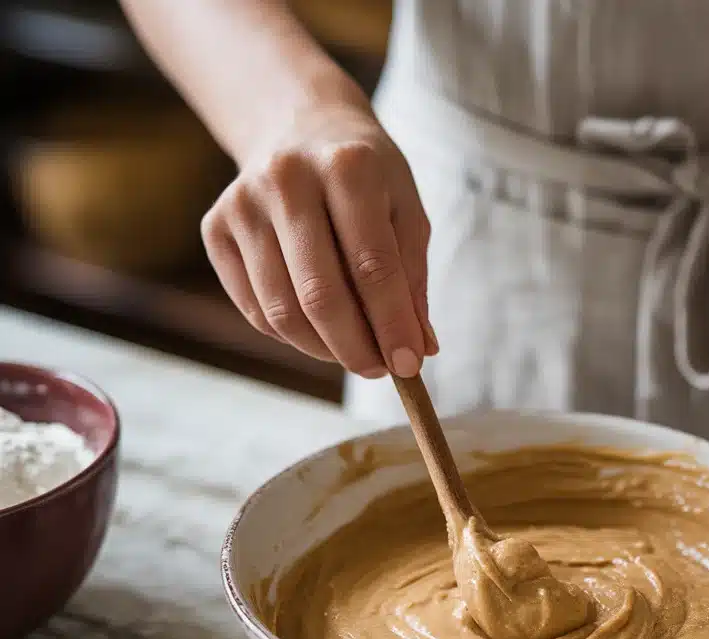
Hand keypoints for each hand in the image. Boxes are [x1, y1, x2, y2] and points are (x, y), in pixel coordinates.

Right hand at [201, 98, 434, 377]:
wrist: (297, 126)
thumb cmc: (365, 178)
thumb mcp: (406, 212)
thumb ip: (413, 281)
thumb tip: (421, 349)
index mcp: (348, 167)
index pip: (373, 266)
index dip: (392, 325)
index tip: (409, 366)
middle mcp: (287, 179)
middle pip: (321, 295)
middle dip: (356, 348)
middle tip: (380, 370)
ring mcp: (242, 203)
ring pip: (282, 311)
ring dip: (324, 349)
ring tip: (353, 352)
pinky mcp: (215, 228)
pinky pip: (256, 309)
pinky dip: (292, 335)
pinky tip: (318, 330)